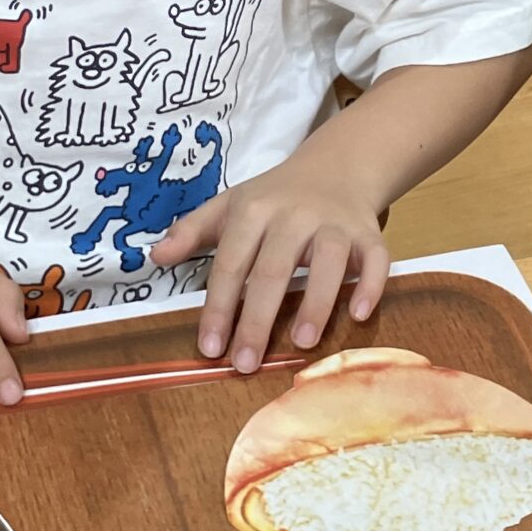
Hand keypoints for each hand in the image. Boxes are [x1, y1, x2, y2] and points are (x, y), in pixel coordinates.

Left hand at [153, 155, 390, 372]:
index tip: (210, 347)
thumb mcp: (229, 205)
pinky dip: (370, 285)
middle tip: (247, 362)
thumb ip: (192, 231)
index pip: (231, 263)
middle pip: (273, 269)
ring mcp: (335, 223)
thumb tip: (156, 256)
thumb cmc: (276, 197)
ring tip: (302, 342)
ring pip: (328, 262)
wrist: (336, 167)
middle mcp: (294, 214)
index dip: (218, 306)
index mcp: (254, 209)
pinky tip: (357, 314)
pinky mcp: (368, 233)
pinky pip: (375, 259)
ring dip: (315, 302)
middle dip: (257, 319)